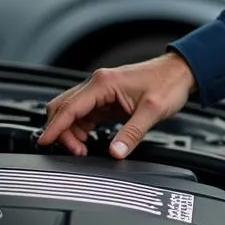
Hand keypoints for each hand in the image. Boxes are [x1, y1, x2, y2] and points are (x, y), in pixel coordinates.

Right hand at [37, 51, 195, 159]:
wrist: (181, 72)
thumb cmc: (168, 83)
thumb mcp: (152, 111)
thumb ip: (132, 133)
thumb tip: (115, 152)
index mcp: (103, 83)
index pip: (69, 107)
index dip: (55, 128)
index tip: (44, 142)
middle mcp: (97, 84)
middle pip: (63, 108)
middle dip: (61, 131)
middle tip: (76, 152)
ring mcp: (101, 91)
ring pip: (72, 112)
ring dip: (71, 131)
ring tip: (83, 149)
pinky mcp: (107, 99)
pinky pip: (84, 114)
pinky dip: (80, 128)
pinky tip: (88, 140)